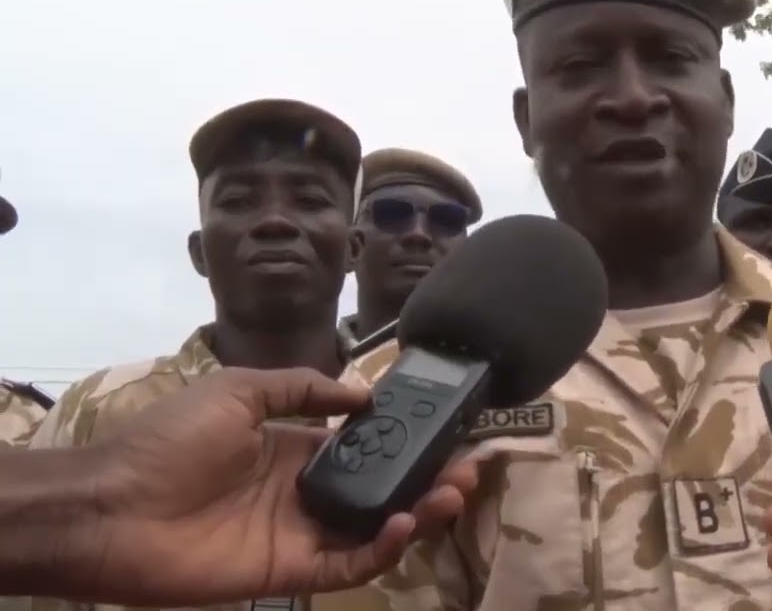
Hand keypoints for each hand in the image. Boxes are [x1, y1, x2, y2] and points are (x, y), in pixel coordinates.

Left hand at [66, 367, 478, 605]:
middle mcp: (305, 491)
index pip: (363, 447)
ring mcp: (301, 533)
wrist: (113, 507)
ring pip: (376, 529)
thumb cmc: (170, 442)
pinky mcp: (292, 571)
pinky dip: (383, 549)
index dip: (405, 440)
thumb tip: (363, 394)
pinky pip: (349, 564)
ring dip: (419, 512)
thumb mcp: (238, 391)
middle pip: (381, 490)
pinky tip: (405, 523)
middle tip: (467, 467)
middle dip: (427, 478)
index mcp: (292, 447)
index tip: (445, 428)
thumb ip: (301, 388)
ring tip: (452, 492)